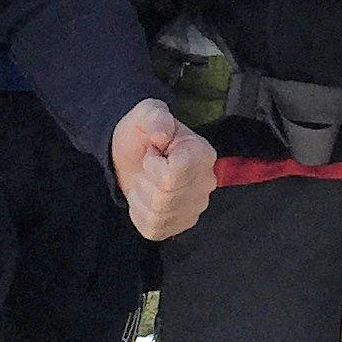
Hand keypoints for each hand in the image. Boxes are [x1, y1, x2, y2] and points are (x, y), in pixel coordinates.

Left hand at [110, 100, 217, 240]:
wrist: (134, 156)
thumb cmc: (144, 134)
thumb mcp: (146, 114)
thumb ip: (154, 117)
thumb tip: (162, 134)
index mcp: (203, 153)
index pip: (174, 173)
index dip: (153, 164)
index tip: (153, 153)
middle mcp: (207, 183)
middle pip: (164, 196)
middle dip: (145, 180)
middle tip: (148, 167)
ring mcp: (196, 207)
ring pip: (157, 214)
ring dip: (141, 196)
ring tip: (147, 180)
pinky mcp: (181, 225)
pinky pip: (152, 227)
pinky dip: (140, 213)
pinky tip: (146, 197)